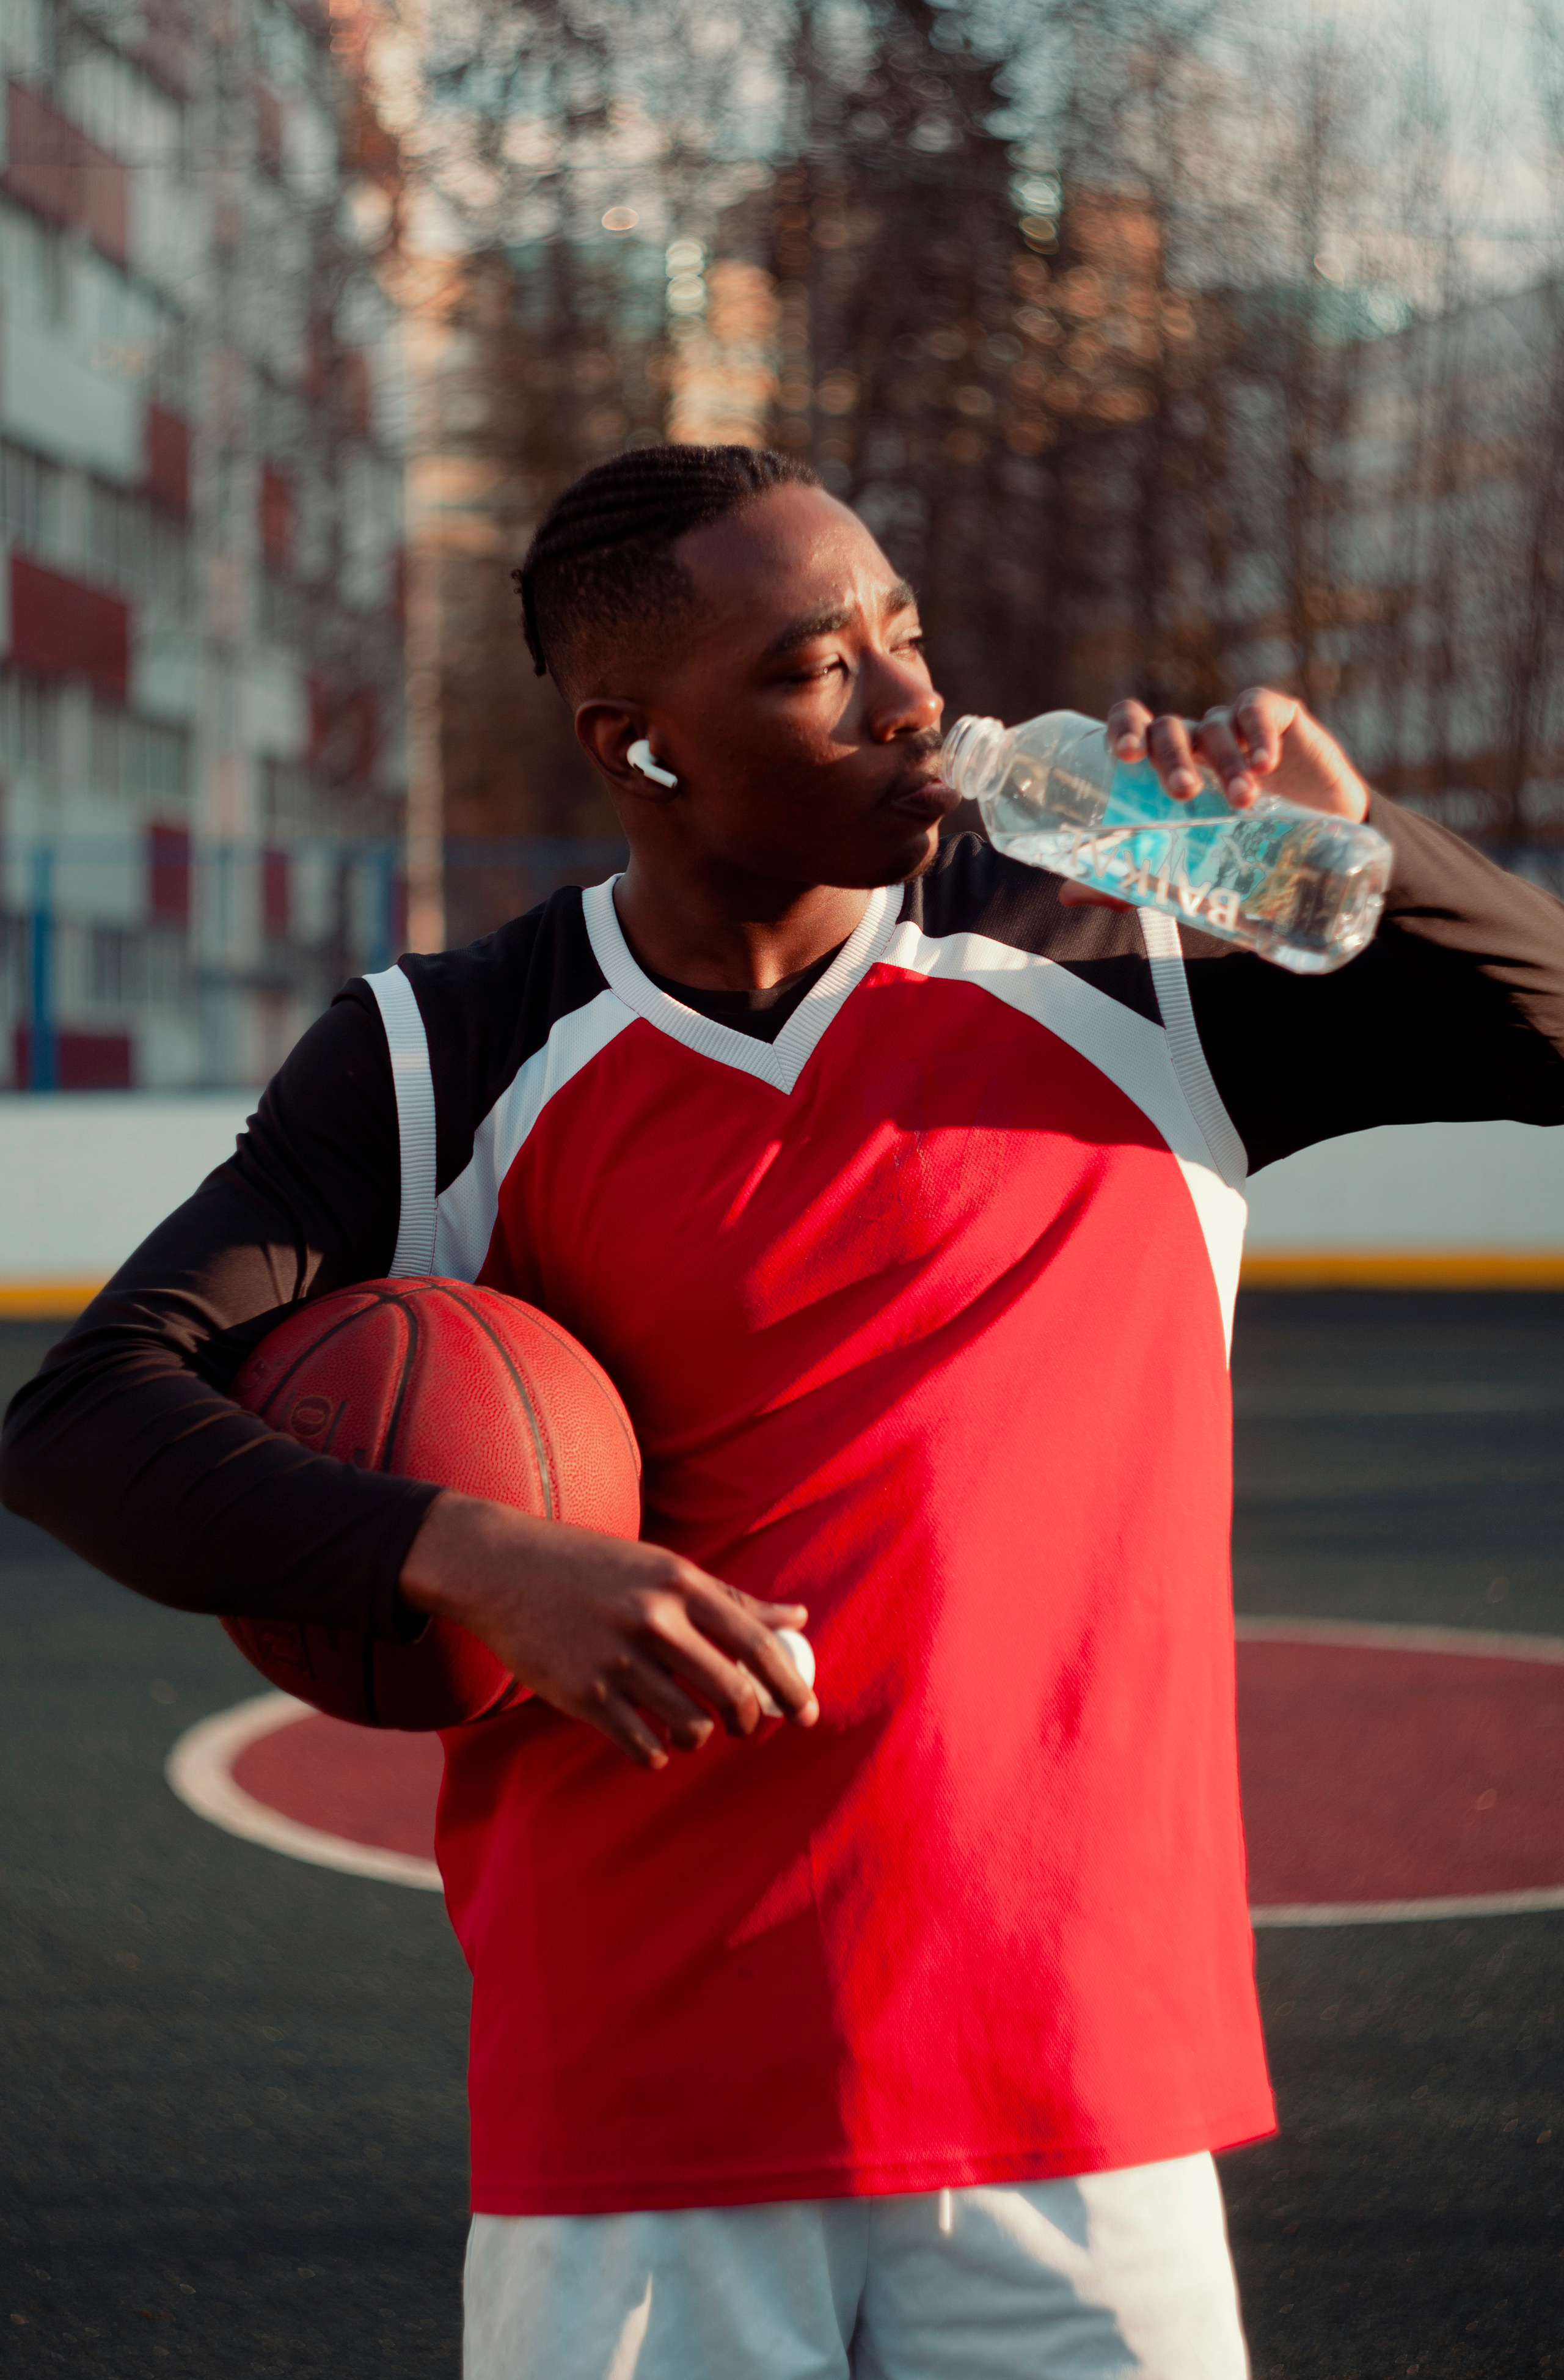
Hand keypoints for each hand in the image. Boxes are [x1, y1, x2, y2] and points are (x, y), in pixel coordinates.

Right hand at [400, 1492, 818, 1769]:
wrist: (502, 1569)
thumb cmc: (593, 1568)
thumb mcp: (662, 1568)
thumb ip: (731, 1598)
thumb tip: (798, 1618)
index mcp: (679, 1583)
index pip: (757, 1642)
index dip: (791, 1684)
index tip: (809, 1713)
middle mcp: (653, 1620)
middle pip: (733, 1693)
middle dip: (751, 1722)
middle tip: (747, 1727)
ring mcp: (617, 1661)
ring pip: (691, 1727)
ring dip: (699, 1737)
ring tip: (689, 1726)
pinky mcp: (584, 1696)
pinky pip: (644, 1748)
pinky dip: (658, 1754)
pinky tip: (653, 1741)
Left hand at [1059, 687, 1370, 908]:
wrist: (1318, 848)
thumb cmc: (1240, 852)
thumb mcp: (1184, 872)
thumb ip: (1129, 881)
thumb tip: (1067, 894)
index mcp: (1161, 764)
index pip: (1132, 725)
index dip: (1122, 729)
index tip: (1123, 755)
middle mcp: (1193, 739)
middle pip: (1168, 727)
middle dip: (1171, 756)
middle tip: (1183, 792)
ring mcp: (1234, 725)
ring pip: (1215, 726)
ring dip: (1224, 762)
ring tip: (1243, 801)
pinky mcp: (1279, 716)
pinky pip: (1259, 709)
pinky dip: (1259, 733)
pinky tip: (1265, 762)